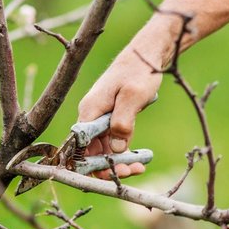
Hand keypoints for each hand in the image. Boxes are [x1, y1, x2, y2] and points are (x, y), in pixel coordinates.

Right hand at [77, 47, 162, 178]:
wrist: (147, 53)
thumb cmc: (139, 70)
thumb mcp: (132, 96)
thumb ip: (122, 122)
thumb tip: (115, 149)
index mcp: (89, 110)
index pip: (80, 146)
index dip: (91, 164)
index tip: (109, 175)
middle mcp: (91, 115)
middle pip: (91, 150)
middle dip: (108, 166)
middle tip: (131, 173)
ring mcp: (102, 117)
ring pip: (104, 148)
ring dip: (119, 161)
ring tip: (139, 168)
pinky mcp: (113, 117)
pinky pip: (115, 140)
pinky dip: (125, 151)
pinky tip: (139, 160)